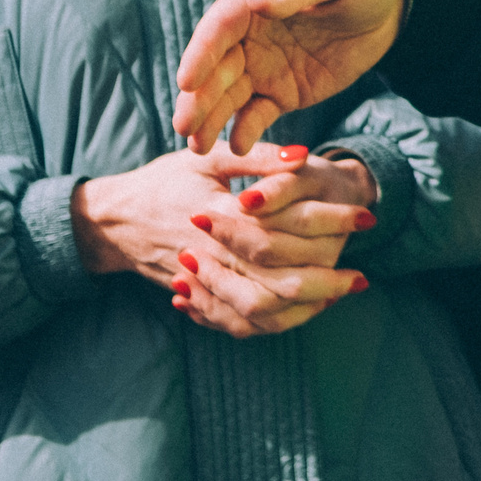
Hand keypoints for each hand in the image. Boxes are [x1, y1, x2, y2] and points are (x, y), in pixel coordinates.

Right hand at [69, 147, 366, 337]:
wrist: (114, 222)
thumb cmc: (164, 181)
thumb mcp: (206, 158)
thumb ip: (256, 157)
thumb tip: (303, 155)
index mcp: (217, 216)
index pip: (285, 226)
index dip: (330, 222)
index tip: (366, 216)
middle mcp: (211, 257)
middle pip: (280, 281)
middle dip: (329, 279)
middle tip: (363, 274)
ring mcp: (203, 285)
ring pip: (264, 311)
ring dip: (308, 307)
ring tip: (342, 294)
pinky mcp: (199, 301)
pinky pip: (242, 325)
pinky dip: (277, 322)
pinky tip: (307, 311)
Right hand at [174, 0, 410, 154]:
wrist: (394, 4)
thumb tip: (256, 2)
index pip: (219, 28)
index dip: (201, 54)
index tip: (187, 81)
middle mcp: (249, 34)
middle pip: (216, 68)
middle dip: (198, 98)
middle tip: (183, 127)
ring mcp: (263, 66)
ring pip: (228, 96)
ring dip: (211, 120)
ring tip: (198, 146)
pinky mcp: (281, 92)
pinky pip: (257, 115)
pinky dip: (246, 130)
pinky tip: (239, 147)